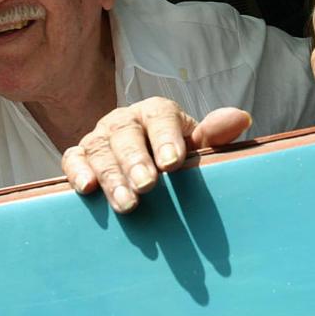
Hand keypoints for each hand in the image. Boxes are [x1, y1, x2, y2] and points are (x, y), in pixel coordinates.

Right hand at [61, 97, 251, 212]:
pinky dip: (77, 170)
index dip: (166, 138)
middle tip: (147, 185)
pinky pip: (73, 158)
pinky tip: (86, 188)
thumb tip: (241, 118)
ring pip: (100, 150)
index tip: (173, 163)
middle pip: (126, 135)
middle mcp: (125, 120)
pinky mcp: (81, 154)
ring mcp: (100, 137)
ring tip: (126, 203)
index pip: (160, 118)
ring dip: (111, 176)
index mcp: (156, 112)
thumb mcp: (197, 144)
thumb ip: (215, 134)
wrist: (147, 159)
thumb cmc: (175, 152)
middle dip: (136, 161)